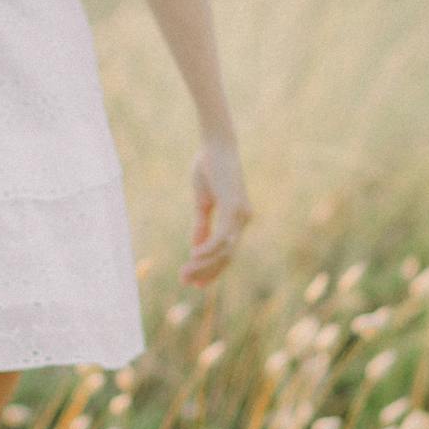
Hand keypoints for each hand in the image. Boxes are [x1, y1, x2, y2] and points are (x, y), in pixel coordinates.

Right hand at [183, 139, 251, 285]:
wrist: (216, 146)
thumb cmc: (209, 168)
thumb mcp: (203, 203)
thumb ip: (202, 225)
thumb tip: (196, 248)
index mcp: (237, 218)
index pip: (226, 251)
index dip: (212, 269)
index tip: (195, 282)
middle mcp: (243, 220)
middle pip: (226, 256)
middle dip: (206, 272)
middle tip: (186, 282)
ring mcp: (241, 216)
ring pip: (224, 251)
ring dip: (203, 265)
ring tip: (184, 273)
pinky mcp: (234, 209)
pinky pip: (222, 238)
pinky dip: (208, 249)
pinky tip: (194, 257)